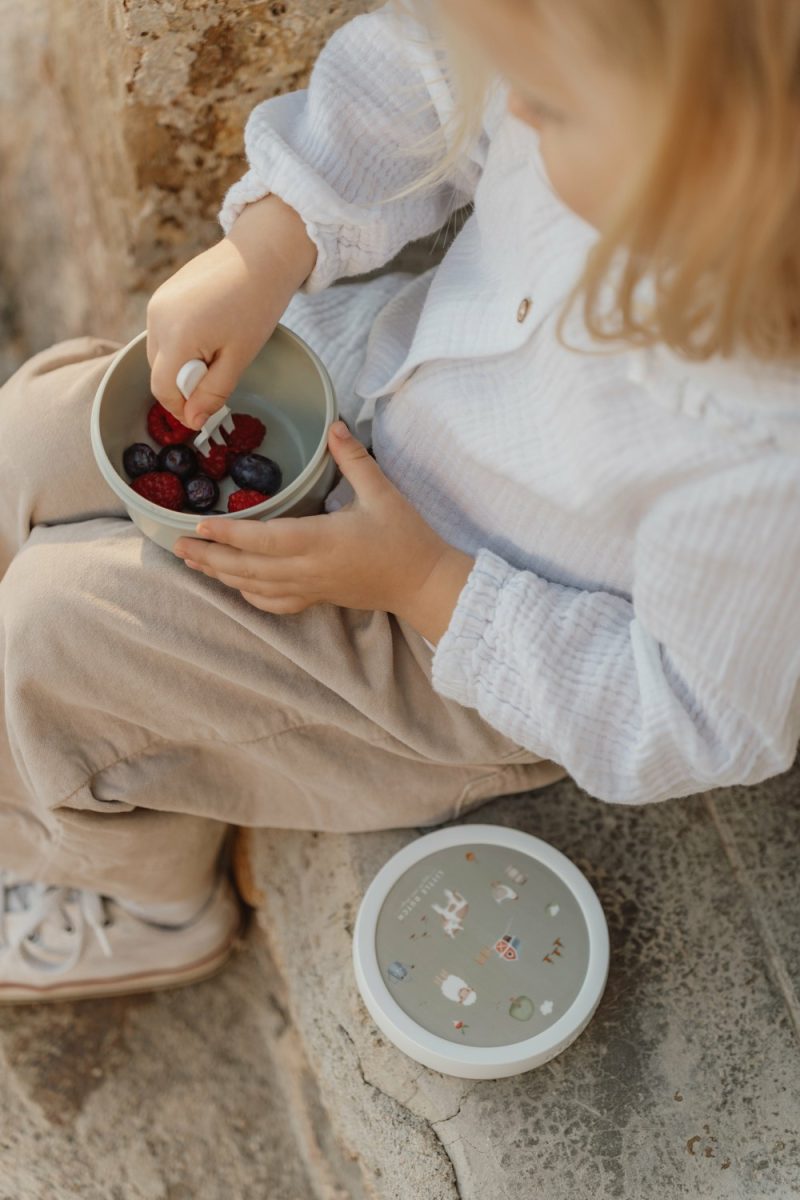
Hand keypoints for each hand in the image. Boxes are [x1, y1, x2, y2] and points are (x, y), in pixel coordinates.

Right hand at [146, 194, 316, 430]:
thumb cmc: (257, 304)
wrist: (262, 253)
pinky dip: (180, 345)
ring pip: (160, 354)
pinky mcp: (163, 294)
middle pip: (159, 372)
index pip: (163, 389)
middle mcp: (157, 318)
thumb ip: (213, 391)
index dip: (182, 409)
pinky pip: (163, 333)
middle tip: (219, 379)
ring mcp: (157, 304)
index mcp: (176, 336)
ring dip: (182, 365)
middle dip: (184, 386)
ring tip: (218, 352)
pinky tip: (210, 334)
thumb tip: (193, 419)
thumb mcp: (239, 357)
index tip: (204, 417)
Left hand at [173, 422, 474, 644]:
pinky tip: (234, 585)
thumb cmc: (406, 538)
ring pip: (254, 587)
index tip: (199, 524)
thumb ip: (354, 459)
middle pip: (247, 567)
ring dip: (220, 575)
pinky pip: (274, 602)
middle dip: (209, 556)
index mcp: (321, 541)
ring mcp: (310, 587)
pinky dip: (248, 594)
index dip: (229, 533)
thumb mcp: (382, 492)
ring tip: (192, 561)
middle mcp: (308, 569)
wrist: (423, 583)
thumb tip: (335, 426)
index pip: (264, 539)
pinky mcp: (317, 598)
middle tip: (176, 544)